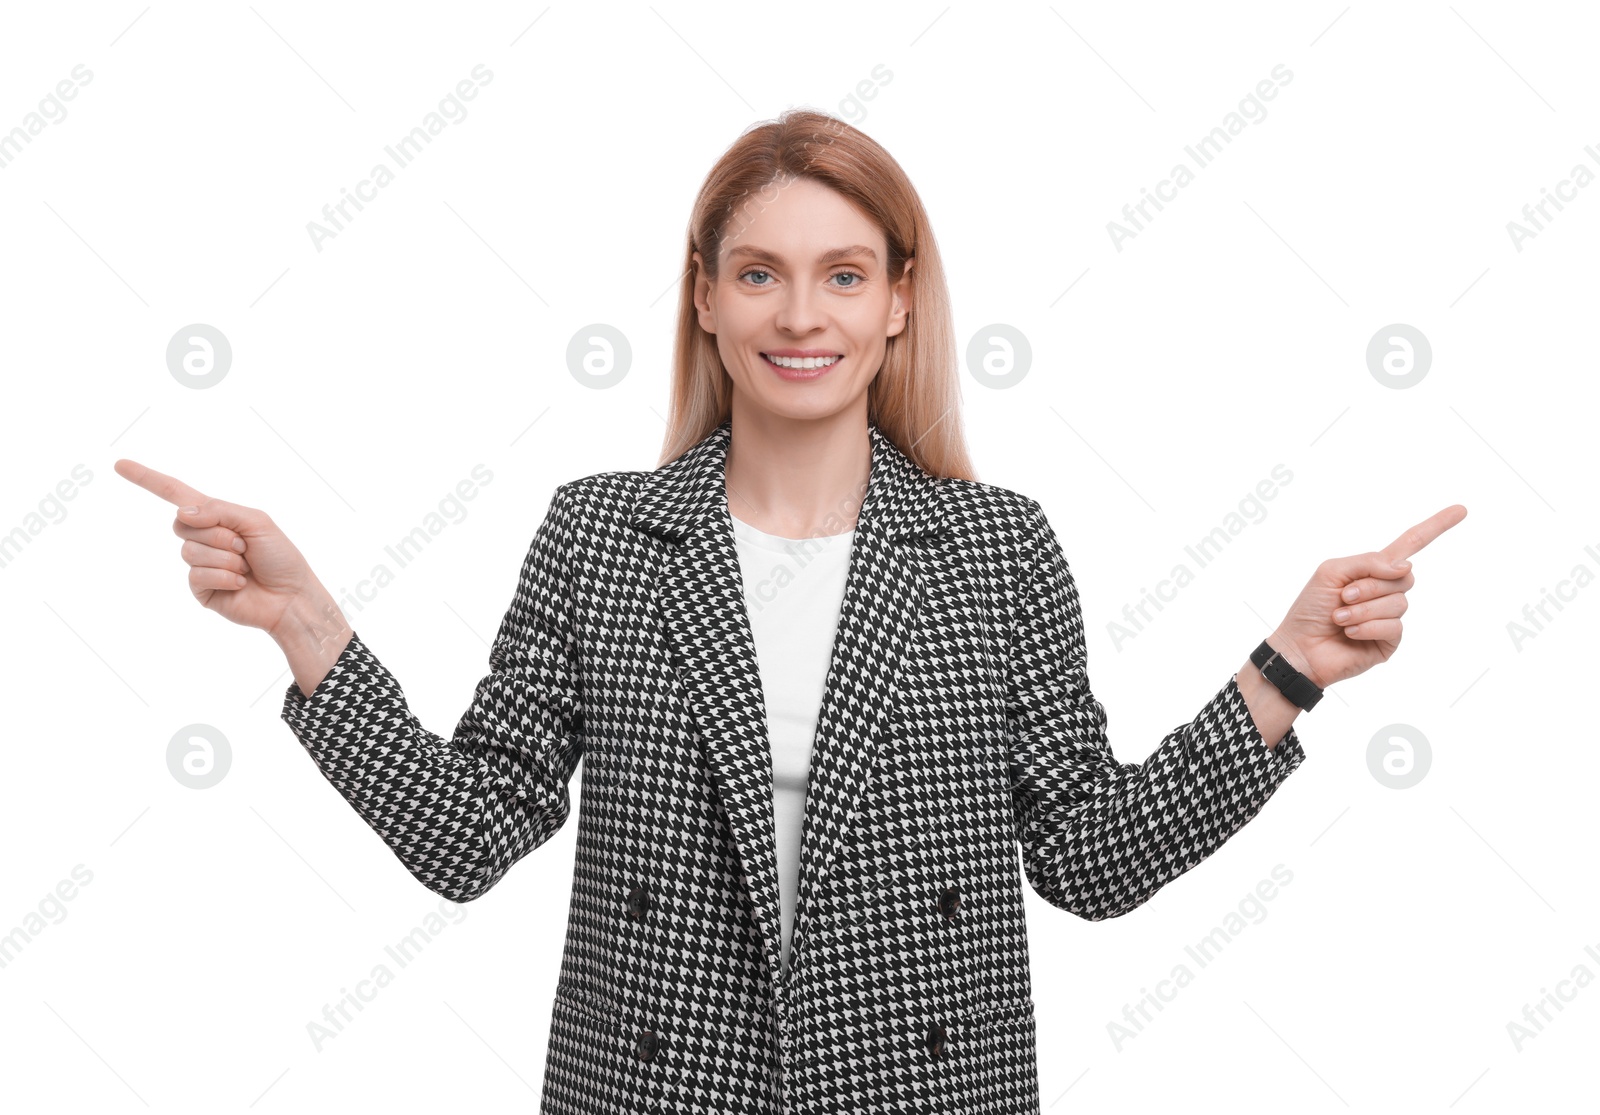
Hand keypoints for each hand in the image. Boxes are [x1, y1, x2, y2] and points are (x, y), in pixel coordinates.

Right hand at [115, 458, 317, 635]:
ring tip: (246, 566)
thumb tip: (180, 513)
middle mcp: (203, 538)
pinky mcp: (200, 589)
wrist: (292, 596)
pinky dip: (224, 576)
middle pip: (182, 524)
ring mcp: (199, 564)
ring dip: (226, 557)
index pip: (175, 494)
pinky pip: (197, 575)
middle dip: (218, 534)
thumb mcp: (256, 521)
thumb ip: (219, 511)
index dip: (147, 479)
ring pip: (191, 551)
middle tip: (245, 546)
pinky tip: (240, 582)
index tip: (120, 464)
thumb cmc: (281, 557)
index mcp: (216, 517)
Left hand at [1269, 504, 1467, 689]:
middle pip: (1405, 576)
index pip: (1410, 544)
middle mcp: (1386, 591)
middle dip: (1370, 586)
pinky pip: (1393, 626)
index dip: (1435, 527)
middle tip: (1343, 597)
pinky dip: (1367, 626)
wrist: (1298, 648)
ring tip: (1340, 618)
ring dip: (1363, 609)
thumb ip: (1369, 562)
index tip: (1460, 510)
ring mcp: (1390, 617)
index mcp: (1373, 570)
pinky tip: (1349, 632)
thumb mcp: (1332, 571)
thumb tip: (1406, 567)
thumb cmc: (1310, 608)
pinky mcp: (1390, 641)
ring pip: (1398, 603)